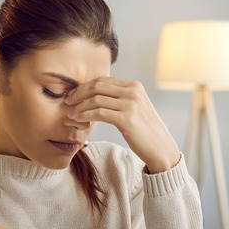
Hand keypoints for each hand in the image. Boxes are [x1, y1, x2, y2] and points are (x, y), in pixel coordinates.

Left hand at [65, 76, 179, 172]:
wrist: (160, 148)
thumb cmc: (145, 131)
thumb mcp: (135, 108)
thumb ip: (120, 99)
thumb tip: (96, 95)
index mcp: (134, 86)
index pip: (103, 80)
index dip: (85, 86)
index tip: (73, 95)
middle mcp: (133, 92)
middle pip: (97, 86)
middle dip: (79, 93)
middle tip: (67, 102)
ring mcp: (131, 104)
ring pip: (96, 99)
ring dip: (79, 106)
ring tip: (71, 114)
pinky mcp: (126, 119)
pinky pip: (99, 113)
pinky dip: (85, 115)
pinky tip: (78, 120)